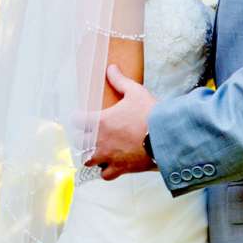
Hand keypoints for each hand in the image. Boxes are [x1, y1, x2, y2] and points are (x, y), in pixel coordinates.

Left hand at [87, 64, 157, 179]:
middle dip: (83, 138)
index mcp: (100, 121)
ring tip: (99, 152)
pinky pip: (105, 175)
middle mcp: (99, 141)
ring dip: (92, 156)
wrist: (167, 137)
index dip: (78, 118)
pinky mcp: (119, 169)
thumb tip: (111, 67)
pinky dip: (106, 172)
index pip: (76, 120)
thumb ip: (120, 80)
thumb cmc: (150, 113)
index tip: (82, 116)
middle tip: (91, 134)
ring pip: (88, 161)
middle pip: (79, 142)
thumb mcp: (135, 92)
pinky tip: (112, 166)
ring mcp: (108, 156)